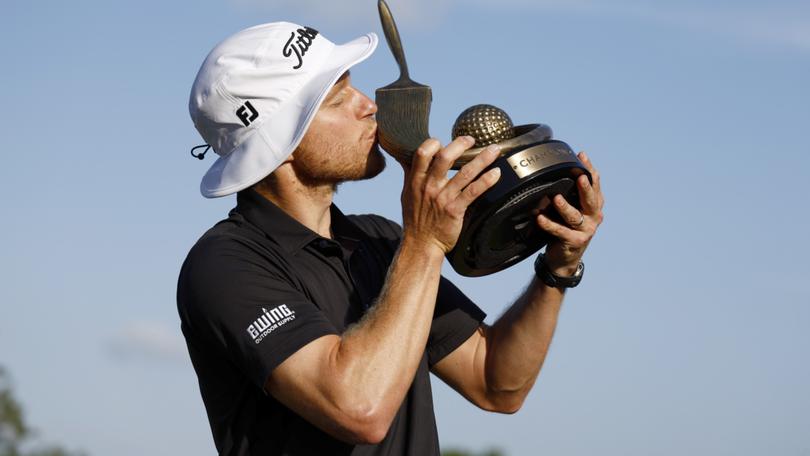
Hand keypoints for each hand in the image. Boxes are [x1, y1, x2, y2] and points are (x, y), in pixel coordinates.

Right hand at [398, 136, 502, 254]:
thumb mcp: (407, 194)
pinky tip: (496, 173)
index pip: (422, 153)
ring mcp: (443, 197)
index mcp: (416, 181)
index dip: (433, 143)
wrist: (421, 245)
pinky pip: (474, 191)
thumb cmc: (415, 219)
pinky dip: (487, 180)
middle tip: (471, 139)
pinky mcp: (455, 209)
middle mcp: (429, 186)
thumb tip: (406, 156)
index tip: (443, 142)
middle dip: (461, 144)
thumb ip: (410, 174)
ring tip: (494, 149)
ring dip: (482, 158)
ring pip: (465, 172)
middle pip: (446, 157)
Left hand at [536, 152, 603, 275]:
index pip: (595, 184)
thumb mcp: (573, 209)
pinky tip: (540, 218)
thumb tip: (558, 168)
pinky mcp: (575, 241)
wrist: (565, 258)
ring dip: (565, 207)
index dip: (589, 170)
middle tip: (579, 175)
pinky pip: (560, 231)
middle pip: (591, 200)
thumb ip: (571, 194)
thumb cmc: (566, 228)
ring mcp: (586, 230)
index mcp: (595, 206)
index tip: (581, 156)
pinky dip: (549, 224)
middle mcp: (594, 217)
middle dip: (586, 187)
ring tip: (556, 198)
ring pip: (575, 216)